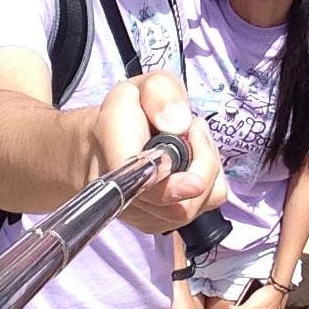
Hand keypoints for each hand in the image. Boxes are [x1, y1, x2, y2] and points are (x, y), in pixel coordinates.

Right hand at [88, 70, 225, 233]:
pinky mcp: (159, 222)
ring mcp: (143, 216)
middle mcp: (126, 198)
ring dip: (207, 169)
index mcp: (115, 157)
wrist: (101, 147)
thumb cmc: (124, 116)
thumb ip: (160, 93)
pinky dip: (207, 181)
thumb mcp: (139, 86)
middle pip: (181, 204)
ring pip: (196, 205)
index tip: (196, 181)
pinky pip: (201, 207)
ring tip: (191, 141)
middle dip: (204, 161)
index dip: (173, 186)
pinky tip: (191, 160)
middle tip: (193, 128)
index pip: (141, 185)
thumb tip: (179, 123)